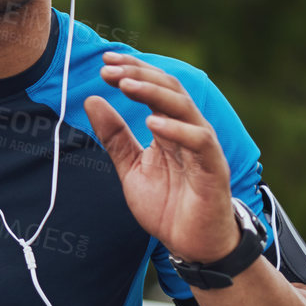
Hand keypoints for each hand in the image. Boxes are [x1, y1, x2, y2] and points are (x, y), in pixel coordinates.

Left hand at [83, 51, 240, 263]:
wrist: (192, 244)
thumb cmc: (167, 205)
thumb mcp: (130, 168)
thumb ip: (114, 136)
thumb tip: (92, 100)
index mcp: (169, 128)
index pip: (154, 87)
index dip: (132, 71)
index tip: (105, 61)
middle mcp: (187, 131)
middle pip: (169, 89)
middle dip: (139, 74)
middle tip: (109, 68)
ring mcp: (203, 148)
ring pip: (184, 107)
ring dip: (153, 93)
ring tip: (125, 85)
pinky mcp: (213, 168)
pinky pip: (199, 141)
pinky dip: (176, 130)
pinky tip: (151, 124)